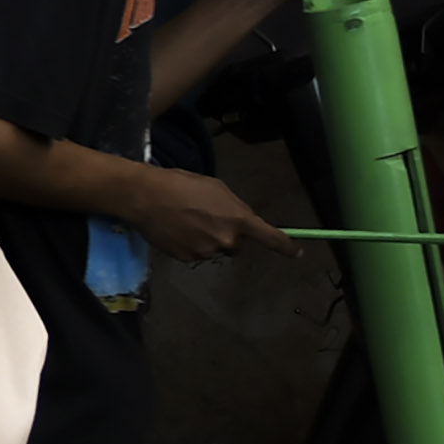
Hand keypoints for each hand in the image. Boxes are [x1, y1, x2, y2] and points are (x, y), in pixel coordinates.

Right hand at [118, 162, 291, 262]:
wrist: (146, 197)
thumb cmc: (182, 184)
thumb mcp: (216, 188)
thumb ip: (233, 207)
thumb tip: (239, 222)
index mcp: (238, 220)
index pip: (270, 237)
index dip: (285, 246)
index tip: (297, 253)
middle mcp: (226, 241)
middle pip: (236, 245)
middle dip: (227, 235)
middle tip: (207, 219)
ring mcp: (206, 252)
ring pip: (214, 250)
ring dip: (207, 240)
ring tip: (186, 222)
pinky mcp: (186, 259)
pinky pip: (195, 254)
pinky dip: (189, 245)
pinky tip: (176, 230)